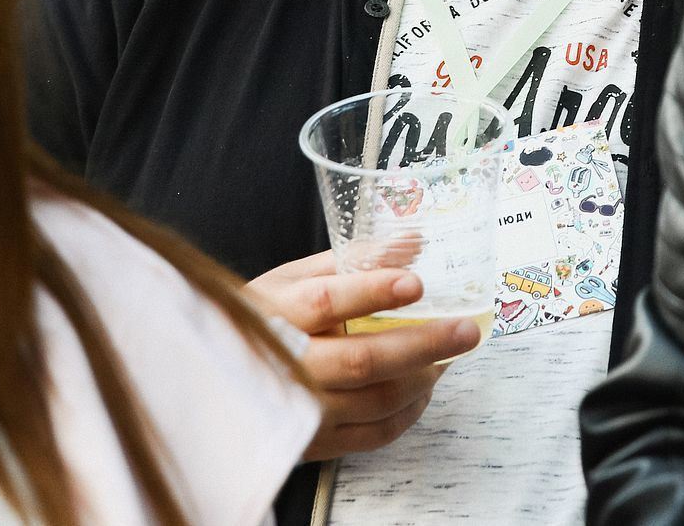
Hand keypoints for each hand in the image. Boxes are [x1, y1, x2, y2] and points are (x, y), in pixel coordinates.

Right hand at [248, 250, 482, 460]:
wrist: (217, 384)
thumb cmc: (263, 320)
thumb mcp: (293, 278)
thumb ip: (355, 258)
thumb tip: (414, 241)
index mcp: (276, 314)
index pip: (325, 303)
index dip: (371, 292)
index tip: (415, 282)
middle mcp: (287, 366)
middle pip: (362, 360)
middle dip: (423, 344)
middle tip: (465, 330)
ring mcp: (301, 411)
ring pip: (376, 400)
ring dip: (423, 377)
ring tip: (451, 354)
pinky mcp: (315, 443)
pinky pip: (375, 433)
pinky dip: (410, 411)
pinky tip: (424, 386)